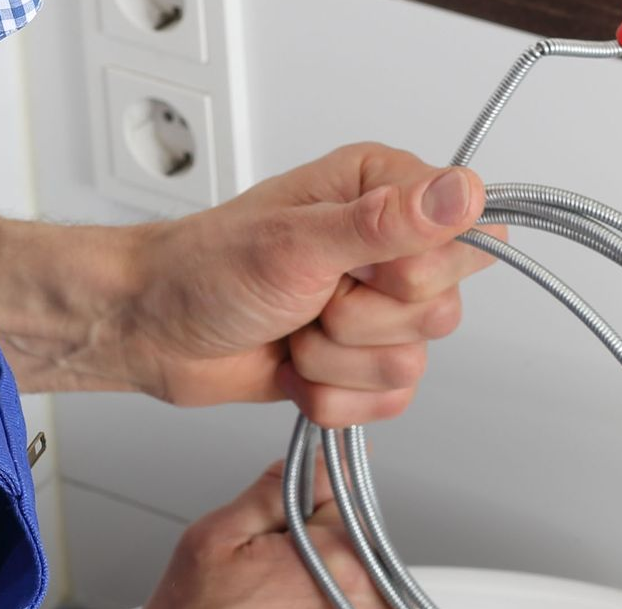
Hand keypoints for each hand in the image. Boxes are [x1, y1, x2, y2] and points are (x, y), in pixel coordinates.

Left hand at [123, 144, 501, 423]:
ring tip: (293, 331)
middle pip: (440, 314)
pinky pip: (386, 404)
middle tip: (311, 299)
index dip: (414, 272)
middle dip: (360, 323)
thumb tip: (461, 194)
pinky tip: (294, 367)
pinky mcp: (362, 365)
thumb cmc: (207, 270)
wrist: (156, 332)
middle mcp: (389, 249)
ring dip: (333, 362)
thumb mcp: (297, 240)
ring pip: (410, 367)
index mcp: (384, 192)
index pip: (464, 240)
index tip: (356, 267)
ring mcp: (377, 311)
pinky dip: (330, 397)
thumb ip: (387, 222)